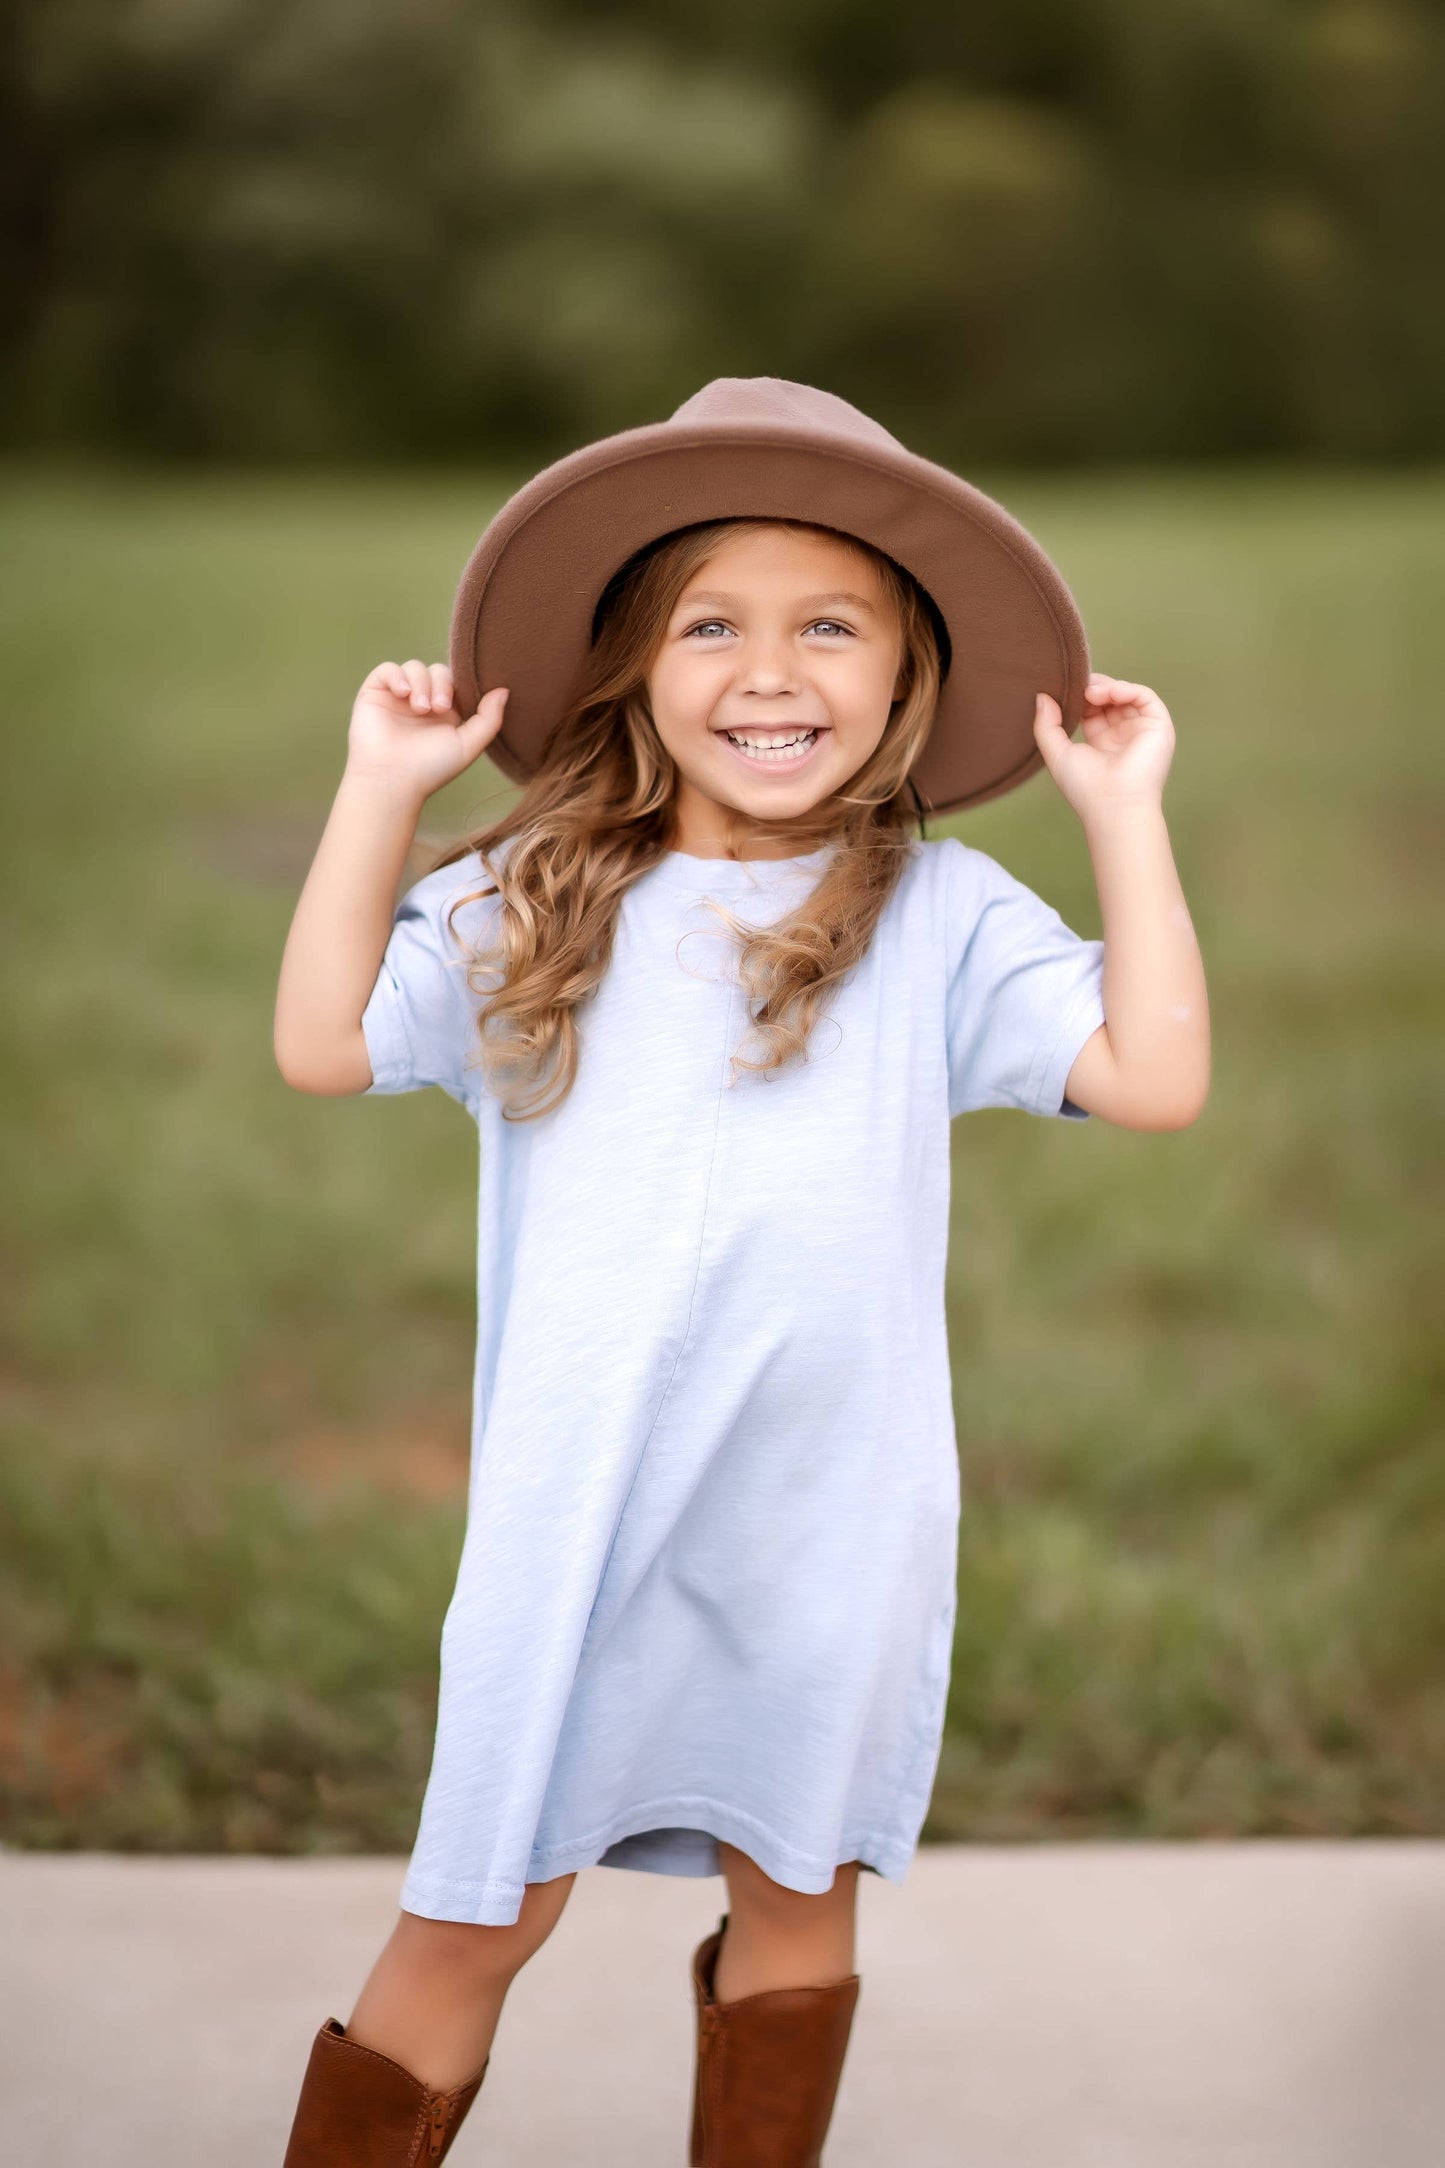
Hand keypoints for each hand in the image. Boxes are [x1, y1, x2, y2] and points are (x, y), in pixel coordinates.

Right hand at [345, 659, 508, 799]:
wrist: (392, 780)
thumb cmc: (430, 768)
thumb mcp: (468, 745)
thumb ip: (489, 719)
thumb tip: (504, 690)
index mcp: (444, 713)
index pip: (456, 682)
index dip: (459, 685)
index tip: (456, 704)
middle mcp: (421, 702)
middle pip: (438, 670)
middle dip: (442, 685)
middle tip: (439, 708)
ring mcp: (397, 697)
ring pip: (414, 667)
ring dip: (421, 683)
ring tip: (420, 708)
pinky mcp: (375, 693)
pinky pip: (387, 669)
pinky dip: (397, 676)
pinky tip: (403, 694)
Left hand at [1032, 674, 1174, 823]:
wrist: (1114, 805)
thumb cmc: (1085, 787)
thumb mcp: (1057, 753)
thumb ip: (1046, 725)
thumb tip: (1042, 696)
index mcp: (1102, 743)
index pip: (1092, 709)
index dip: (1080, 697)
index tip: (1066, 690)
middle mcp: (1124, 736)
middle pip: (1110, 699)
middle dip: (1093, 688)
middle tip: (1079, 687)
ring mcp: (1141, 730)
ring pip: (1127, 695)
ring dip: (1107, 687)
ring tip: (1091, 692)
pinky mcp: (1158, 727)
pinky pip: (1145, 697)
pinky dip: (1127, 689)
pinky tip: (1109, 694)